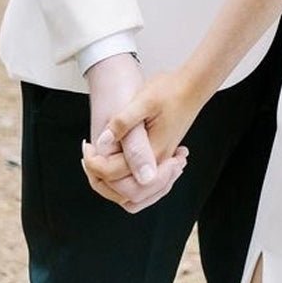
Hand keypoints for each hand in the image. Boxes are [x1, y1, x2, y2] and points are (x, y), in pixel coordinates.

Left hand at [82, 53, 187, 210]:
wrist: (193, 86)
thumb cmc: (170, 90)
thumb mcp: (143, 100)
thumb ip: (123, 122)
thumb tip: (103, 143)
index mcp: (153, 152)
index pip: (115, 175)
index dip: (95, 165)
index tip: (88, 147)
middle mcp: (159, 164)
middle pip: (126, 194)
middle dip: (102, 181)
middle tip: (91, 157)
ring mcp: (163, 164)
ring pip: (138, 196)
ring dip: (115, 187)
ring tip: (101, 164)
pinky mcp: (164, 160)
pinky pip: (146, 188)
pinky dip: (130, 185)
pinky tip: (119, 166)